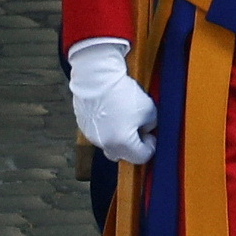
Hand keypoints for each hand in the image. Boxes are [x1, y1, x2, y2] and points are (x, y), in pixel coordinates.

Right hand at [67, 39, 156, 163]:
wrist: (96, 79)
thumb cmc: (122, 94)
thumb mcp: (149, 109)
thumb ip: (151, 124)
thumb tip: (146, 128)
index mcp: (122, 144)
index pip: (141, 157)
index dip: (151, 146)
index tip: (151, 134)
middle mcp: (105, 144)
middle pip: (124, 154)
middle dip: (134, 144)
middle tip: (139, 128)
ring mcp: (92, 136)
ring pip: (110, 144)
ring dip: (119, 135)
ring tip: (124, 116)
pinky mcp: (84, 126)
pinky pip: (99, 132)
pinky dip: (107, 127)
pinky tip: (112, 111)